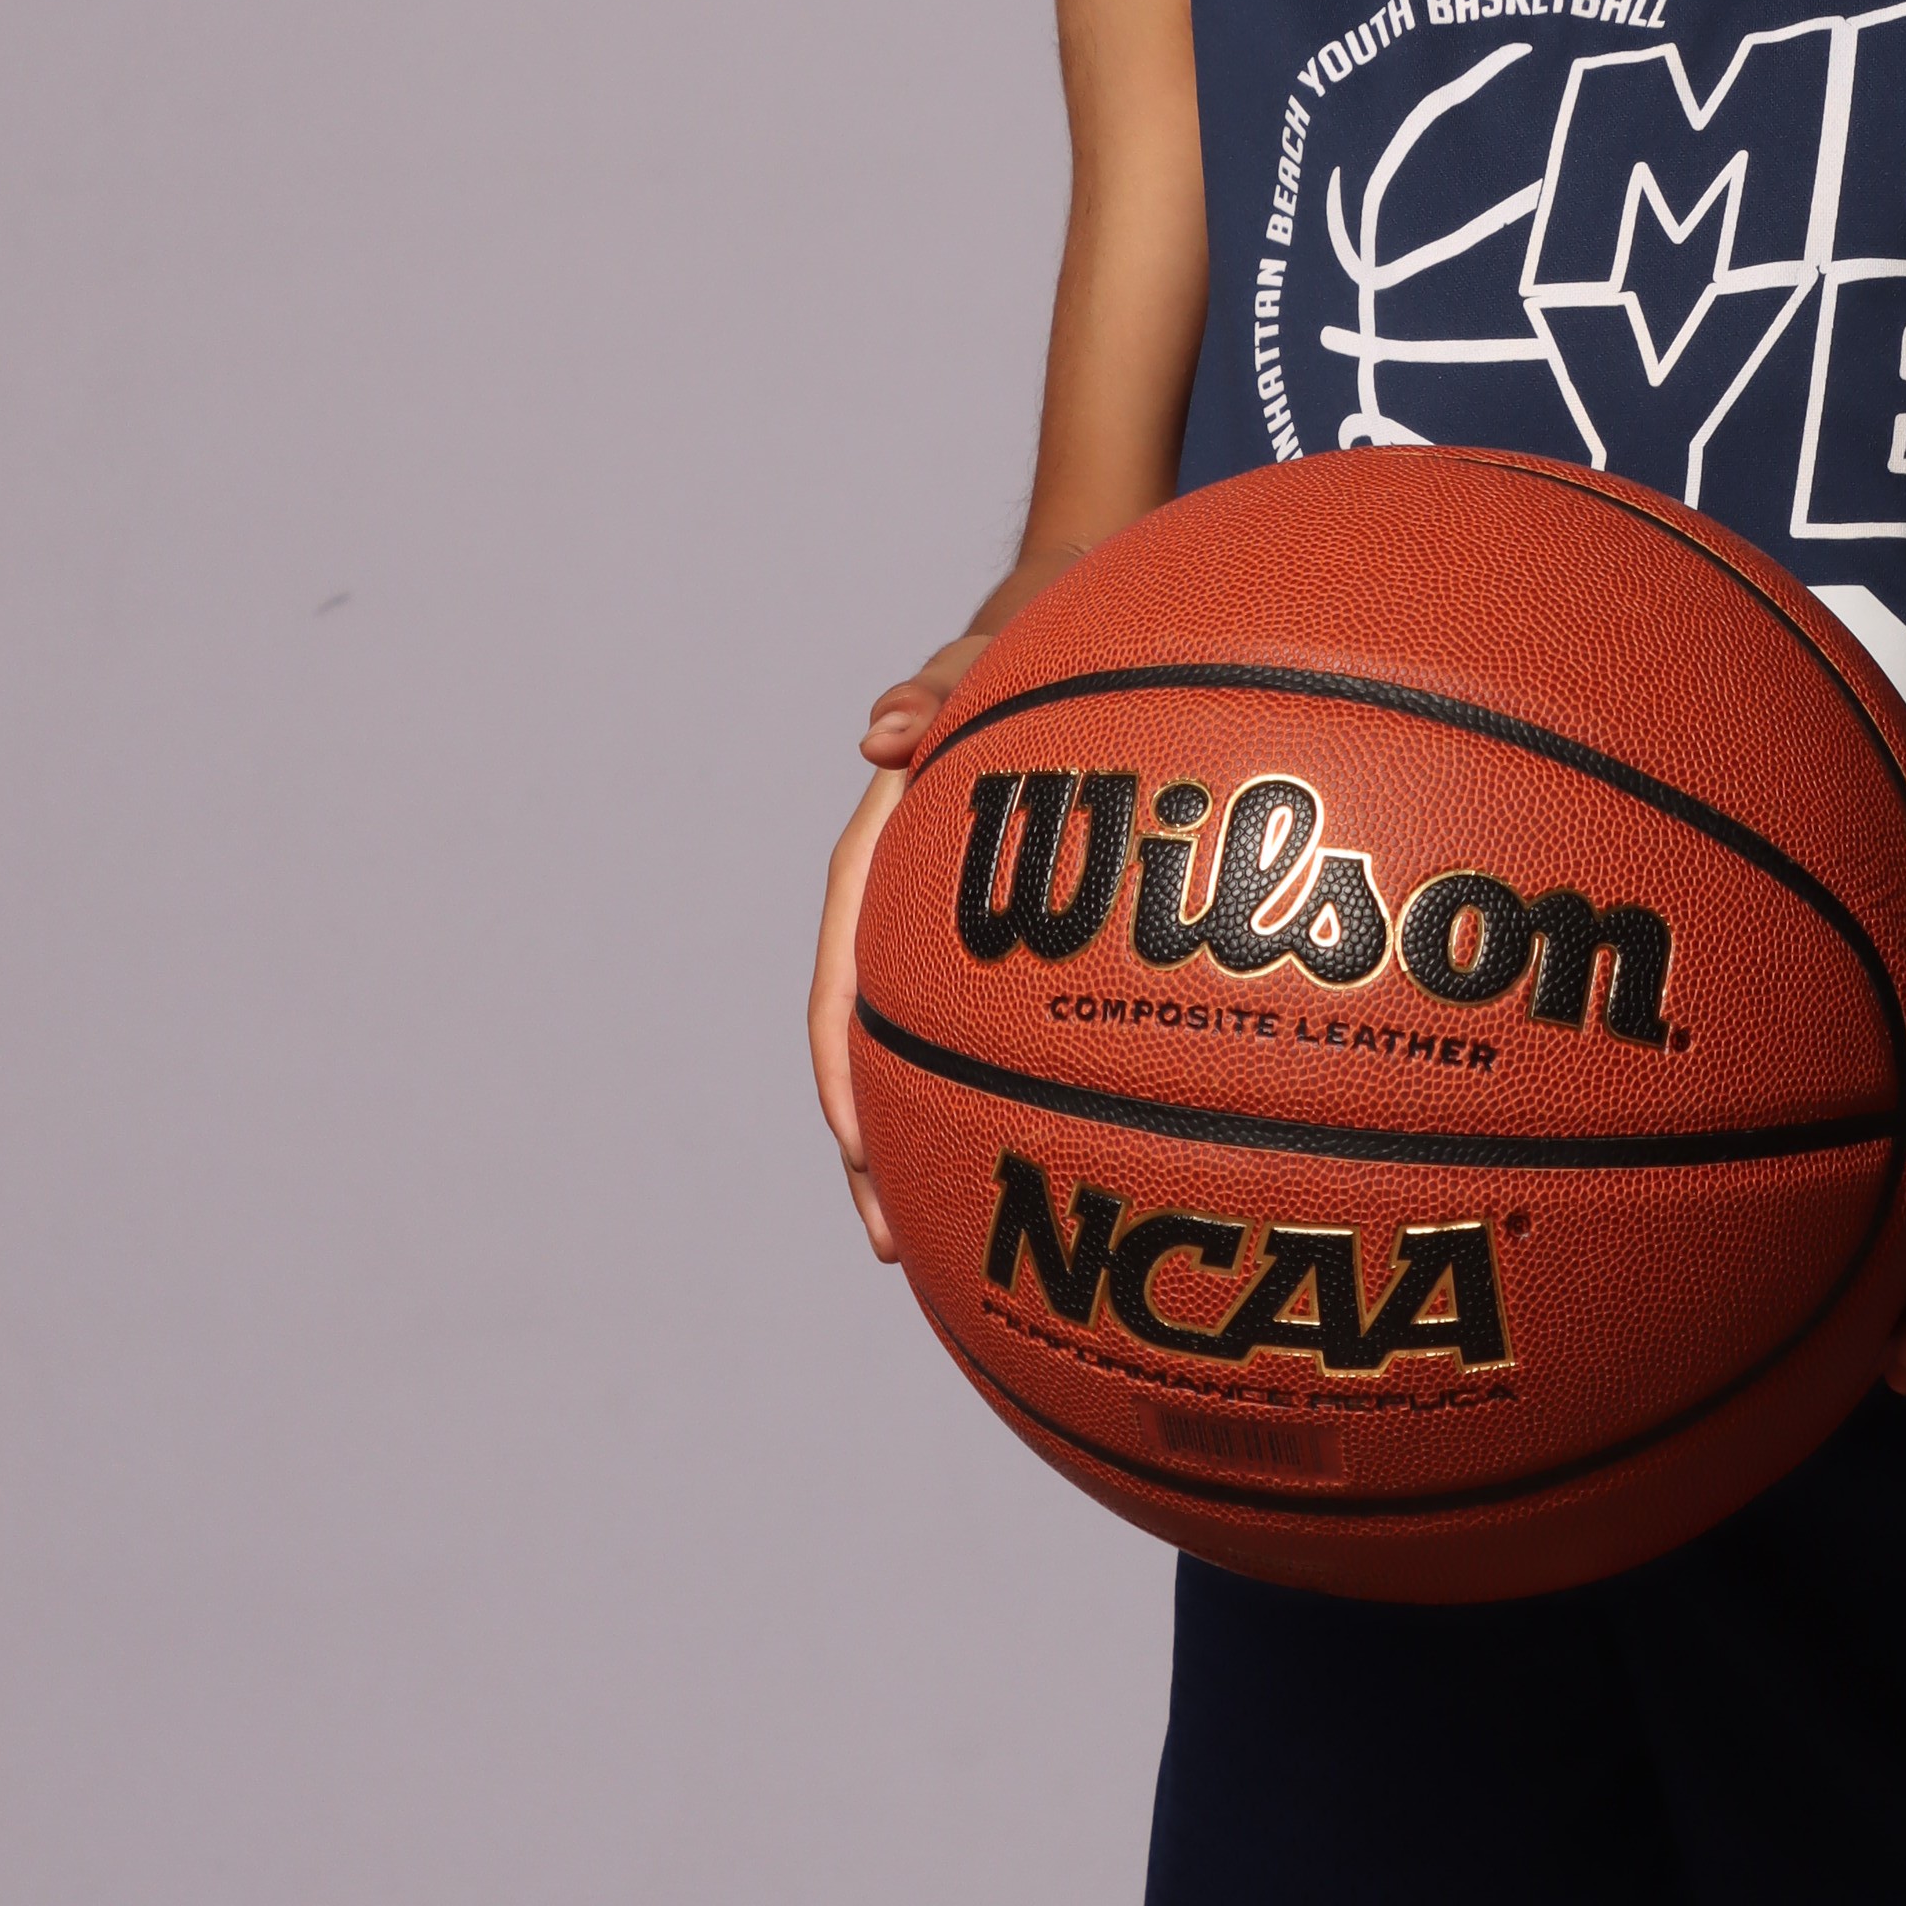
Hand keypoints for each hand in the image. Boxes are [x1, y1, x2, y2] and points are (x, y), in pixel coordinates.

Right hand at [808, 635, 988, 1264]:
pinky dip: (992, 1104)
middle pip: (870, 1045)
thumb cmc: (1014, 659)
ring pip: (922, 1059)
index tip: (852, 1140)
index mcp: (878, 860)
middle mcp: (901, 915)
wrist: (1067, 655)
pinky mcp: (1006, 958)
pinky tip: (1031, 1170)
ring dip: (921, 1147)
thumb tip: (880, 734)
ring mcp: (950, 943)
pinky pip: (989, 1039)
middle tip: (894, 1241)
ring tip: (936, 1250)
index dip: (838, 1059)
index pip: (841, 970)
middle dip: (872, 1145)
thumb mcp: (977, 667)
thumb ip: (935, 694)